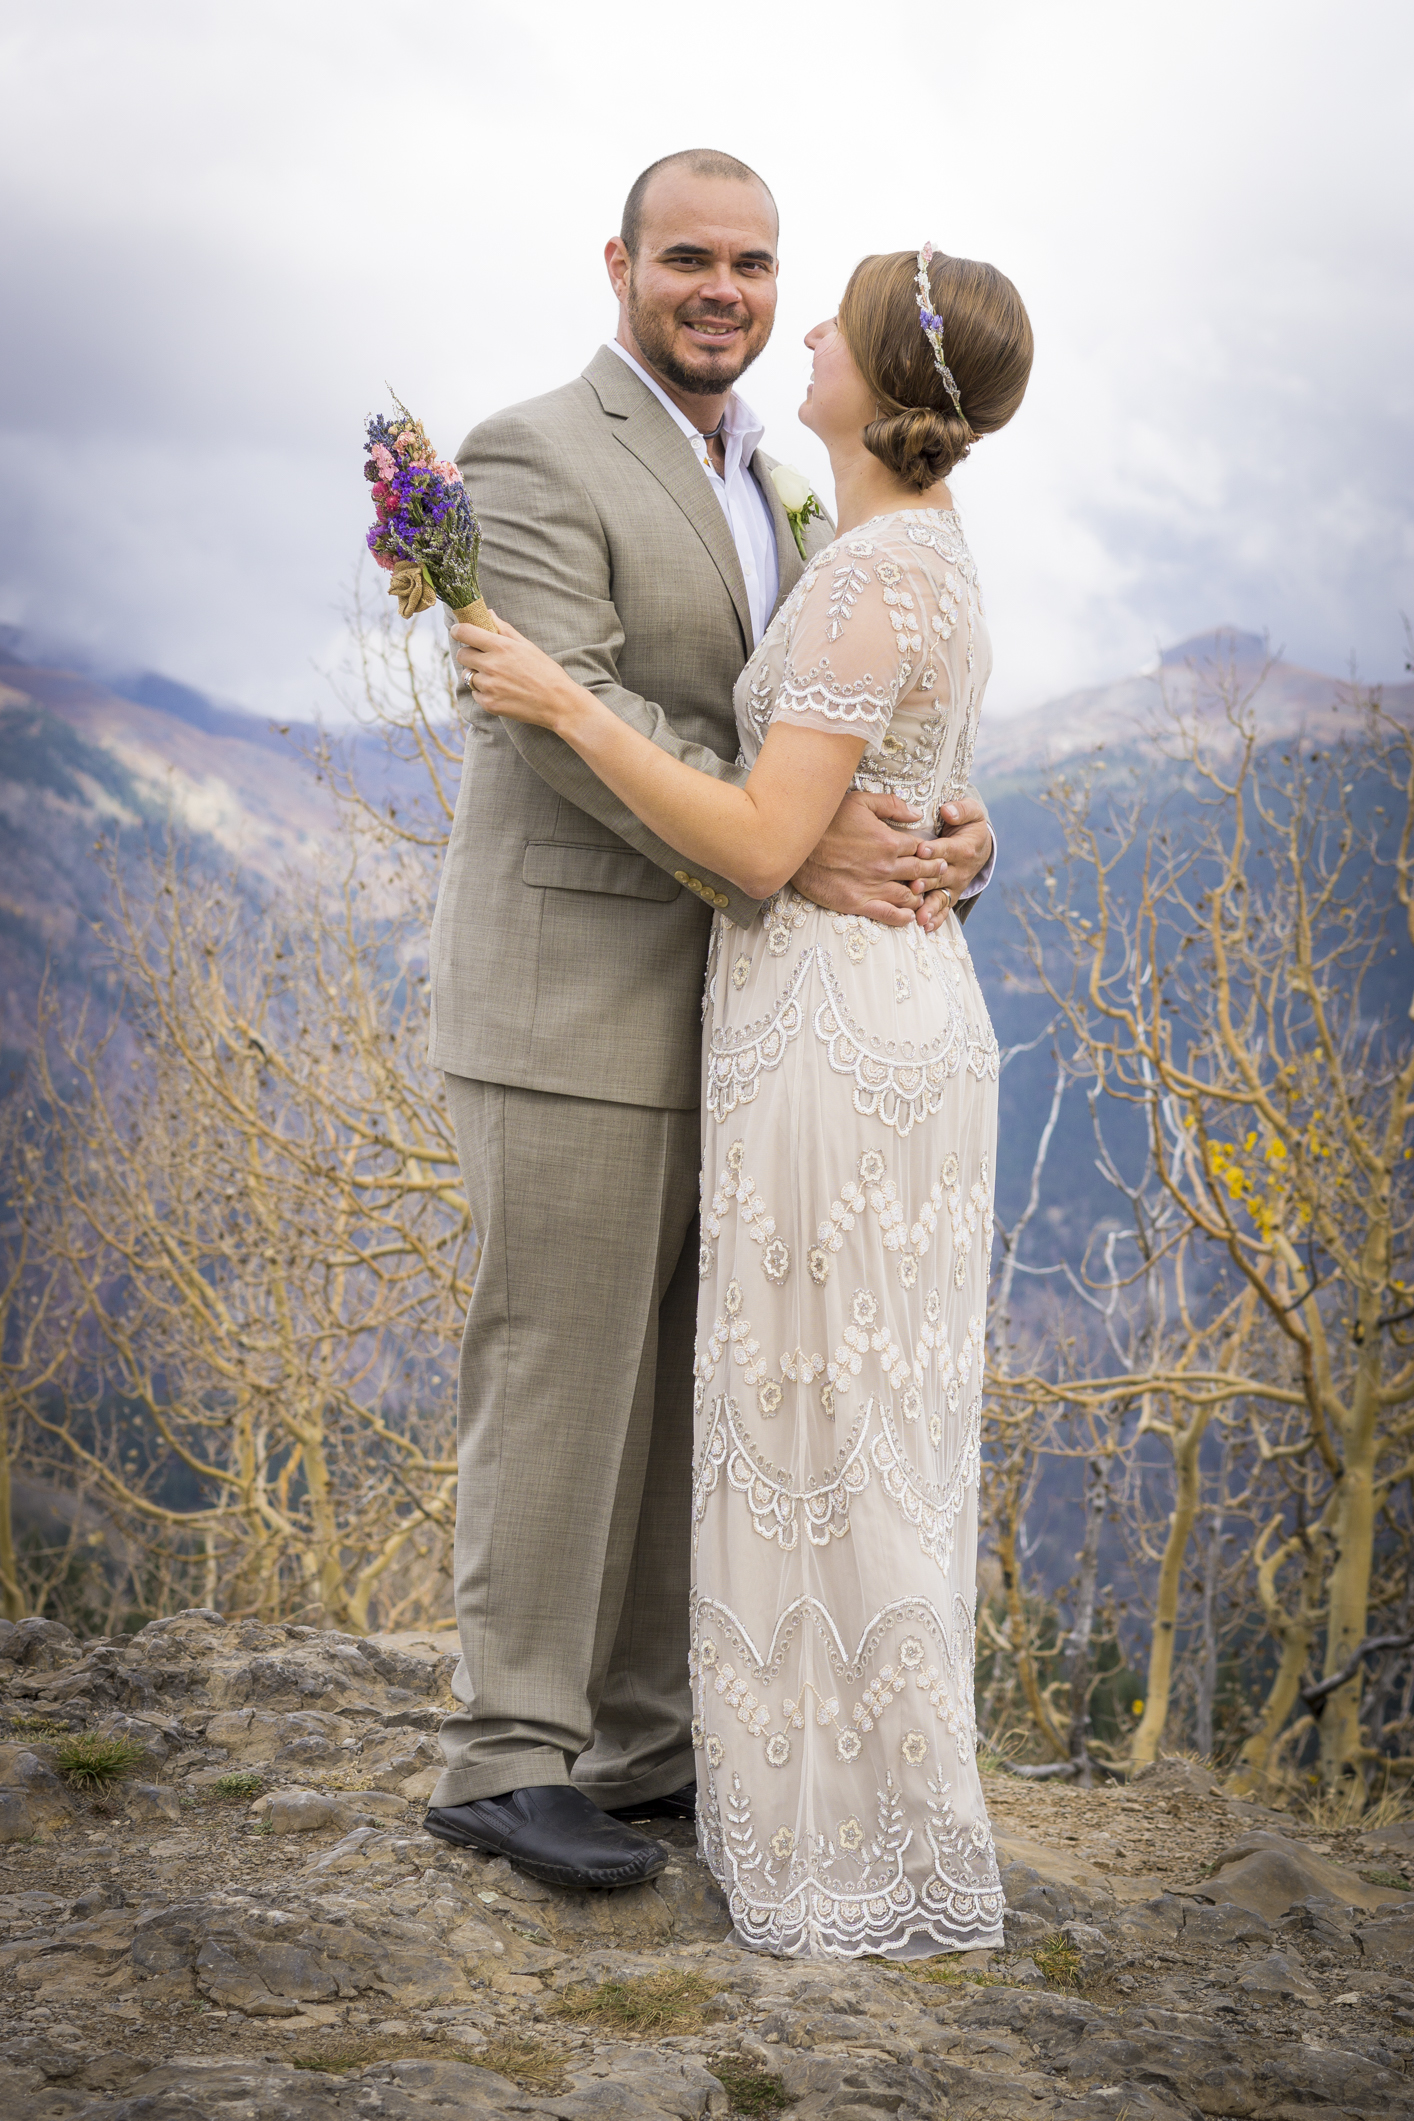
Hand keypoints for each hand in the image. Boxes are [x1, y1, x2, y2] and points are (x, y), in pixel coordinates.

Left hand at [450, 612, 579, 730]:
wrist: (558, 703)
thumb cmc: (546, 672)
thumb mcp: (527, 646)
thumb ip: (504, 629)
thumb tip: (489, 613)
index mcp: (501, 647)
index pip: (464, 632)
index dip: (458, 630)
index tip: (459, 631)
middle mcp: (491, 666)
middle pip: (461, 655)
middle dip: (469, 654)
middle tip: (482, 658)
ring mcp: (489, 686)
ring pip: (467, 676)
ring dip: (476, 675)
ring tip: (496, 678)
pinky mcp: (489, 704)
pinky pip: (475, 694)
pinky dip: (483, 692)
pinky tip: (500, 691)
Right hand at [791, 790, 944, 929]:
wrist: (795, 844)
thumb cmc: (826, 819)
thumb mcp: (859, 801)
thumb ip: (891, 805)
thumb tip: (916, 814)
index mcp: (888, 841)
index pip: (921, 849)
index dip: (930, 852)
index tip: (934, 854)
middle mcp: (885, 866)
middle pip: (920, 873)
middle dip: (932, 873)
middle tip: (940, 873)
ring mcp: (872, 886)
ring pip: (908, 896)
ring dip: (920, 896)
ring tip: (925, 894)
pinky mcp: (857, 902)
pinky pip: (888, 915)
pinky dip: (903, 917)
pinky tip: (909, 916)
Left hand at [915, 797, 992, 932]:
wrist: (979, 844)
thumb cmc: (968, 824)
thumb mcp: (971, 812)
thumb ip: (961, 809)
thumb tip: (948, 811)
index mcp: (964, 848)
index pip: (947, 849)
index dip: (934, 850)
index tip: (921, 850)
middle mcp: (960, 870)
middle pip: (941, 876)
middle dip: (927, 882)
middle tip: (913, 886)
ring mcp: (955, 885)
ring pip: (942, 897)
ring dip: (931, 907)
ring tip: (920, 916)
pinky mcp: (951, 895)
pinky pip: (944, 909)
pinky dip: (936, 919)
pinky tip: (925, 927)